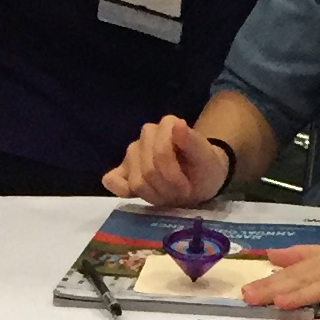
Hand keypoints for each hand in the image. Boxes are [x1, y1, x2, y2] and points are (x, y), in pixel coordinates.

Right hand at [102, 114, 229, 205]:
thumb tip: (176, 123)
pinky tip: (137, 196)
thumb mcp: (207, 159)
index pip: (161, 154)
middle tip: (180, 194)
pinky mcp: (123, 170)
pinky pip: (112, 180)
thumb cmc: (204, 168)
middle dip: (166, 189)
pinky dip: (122, 191)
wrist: (200, 178)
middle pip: (148, 171)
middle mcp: (147, 134)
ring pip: (136, 181)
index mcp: (167, 125)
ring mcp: (132, 152)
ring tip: (169, 195)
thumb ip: (192, 142)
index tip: (189, 187)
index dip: (174, 177)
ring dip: (154, 195)